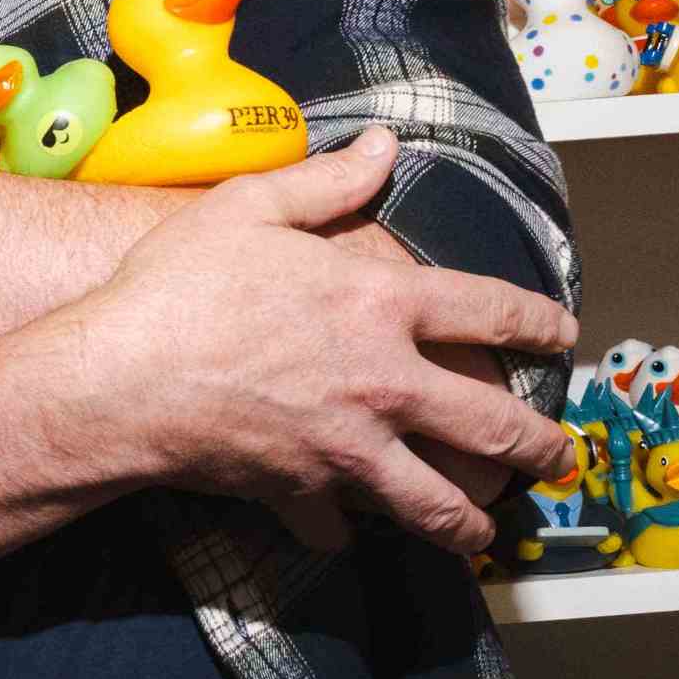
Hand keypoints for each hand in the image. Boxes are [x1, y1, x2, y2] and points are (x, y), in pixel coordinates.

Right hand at [14, 128, 576, 557]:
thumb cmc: (176, 286)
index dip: (539, 322)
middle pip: (494, 424)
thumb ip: (326, 181)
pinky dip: (347, 531)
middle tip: (560, 456)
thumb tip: (386, 147)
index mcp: (381, 304)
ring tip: (488, 529)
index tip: (563, 334)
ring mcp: (349, 448)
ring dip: (473, 520)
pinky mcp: (304, 492)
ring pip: (439, 502)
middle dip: (541, 445)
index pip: (492, 312)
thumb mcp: (247, 208)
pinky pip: (342, 526)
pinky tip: (349, 532)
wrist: (116, 381)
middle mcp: (384, 383)